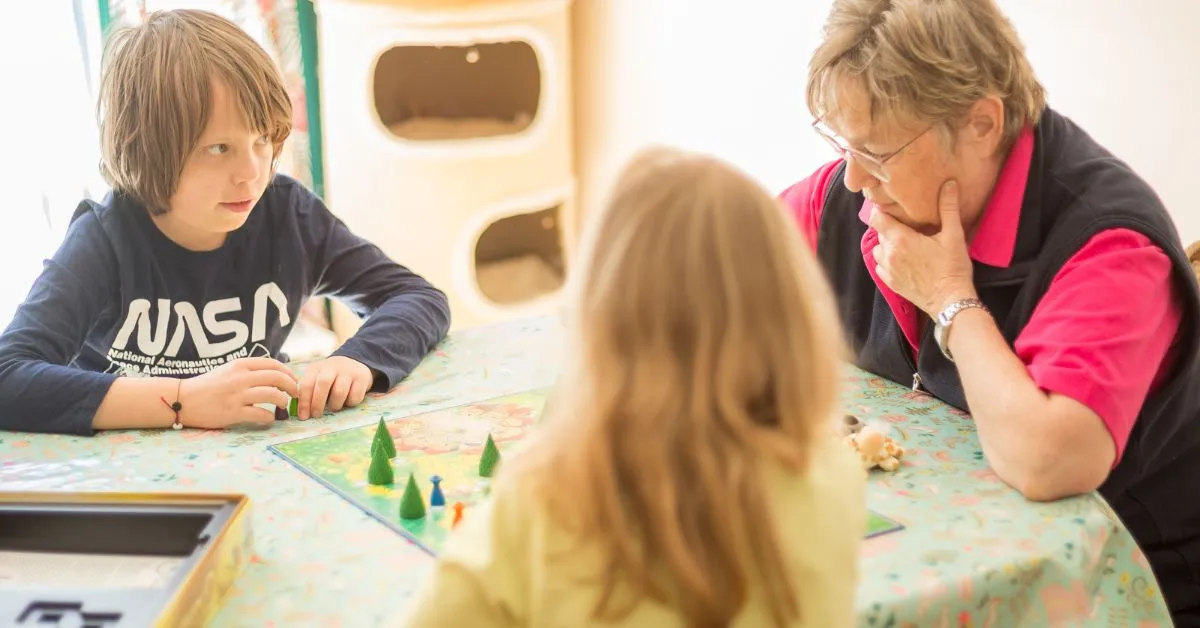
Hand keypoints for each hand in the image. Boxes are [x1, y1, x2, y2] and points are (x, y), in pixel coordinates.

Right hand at [177, 357, 299, 428]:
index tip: (293, 381)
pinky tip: (269, 419)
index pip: (274, 364)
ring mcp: (237, 395)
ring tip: (283, 406)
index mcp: (240, 365)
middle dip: (292, 386)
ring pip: (273, 395)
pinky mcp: (233, 413)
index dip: (288, 373)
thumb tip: (274, 375)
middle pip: (278, 378)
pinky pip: (261, 415)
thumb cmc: (207, 386)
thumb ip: (249, 371)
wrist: (182, 399)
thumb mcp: (228, 370)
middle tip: (295, 394)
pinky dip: (269, 418)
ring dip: (283, 401)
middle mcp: (240, 378)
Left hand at [296, 356, 373, 419]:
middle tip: (316, 415)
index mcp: (317, 368)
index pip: (307, 384)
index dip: (304, 402)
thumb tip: (303, 413)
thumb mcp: (317, 378)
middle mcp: (332, 367)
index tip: (303, 416)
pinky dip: (350, 403)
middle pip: (323, 384)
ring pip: (339, 391)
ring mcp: (348, 371)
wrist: (353, 362)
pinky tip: (348, 401)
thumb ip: (309, 392)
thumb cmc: (331, 378)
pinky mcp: (362, 376)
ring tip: (334, 407)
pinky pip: (355, 395)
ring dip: (335, 404)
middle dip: (318, 403)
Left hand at [869, 180, 976, 315]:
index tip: (894, 208)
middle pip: (880, 232)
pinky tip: (904, 259)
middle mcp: (888, 254)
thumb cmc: (953, 268)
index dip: (883, 211)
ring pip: (878, 249)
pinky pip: (881, 266)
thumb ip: (948, 207)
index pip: (877, 217)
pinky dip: (888, 260)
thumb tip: (950, 183)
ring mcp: (887, 270)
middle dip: (891, 227)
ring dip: (888, 244)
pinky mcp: (890, 283)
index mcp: (900, 239)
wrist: (950, 301)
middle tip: (908, 225)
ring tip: (907, 243)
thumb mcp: (953, 235)